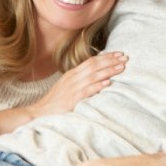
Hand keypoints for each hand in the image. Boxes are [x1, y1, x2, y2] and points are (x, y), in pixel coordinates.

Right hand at [0, 51, 127, 135]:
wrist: (40, 111)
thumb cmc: (56, 101)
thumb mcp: (68, 86)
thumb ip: (81, 80)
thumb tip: (98, 77)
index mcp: (72, 73)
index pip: (92, 61)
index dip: (106, 57)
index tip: (119, 54)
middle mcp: (73, 77)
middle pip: (95, 65)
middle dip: (111, 61)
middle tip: (125, 57)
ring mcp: (72, 87)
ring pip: (93, 76)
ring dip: (109, 70)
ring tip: (121, 67)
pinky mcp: (72, 99)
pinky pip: (87, 90)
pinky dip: (98, 85)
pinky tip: (108, 82)